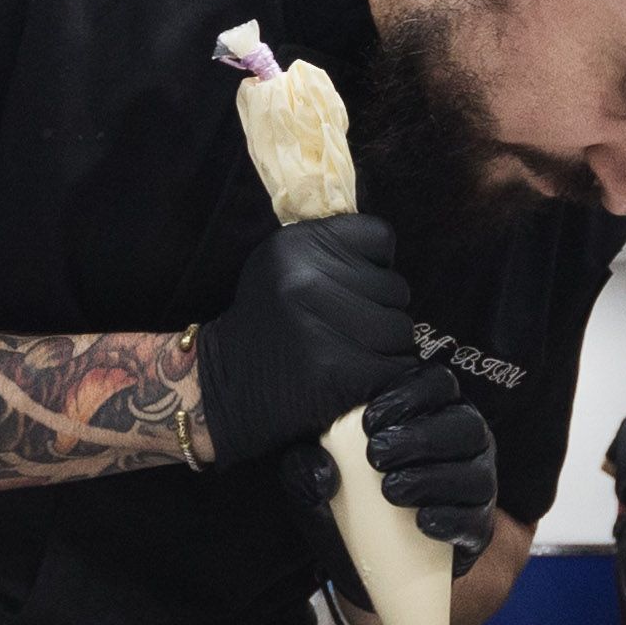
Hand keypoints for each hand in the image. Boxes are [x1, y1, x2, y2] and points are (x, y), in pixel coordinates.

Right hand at [195, 216, 416, 465]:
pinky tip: (353, 377)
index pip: (380, 237)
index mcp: (296, 243)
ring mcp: (324, 327)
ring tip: (348, 352)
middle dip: (380, 309)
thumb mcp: (283, 264)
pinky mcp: (340, 373)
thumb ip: (333, 249)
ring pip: (401, 329)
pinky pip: (396, 367)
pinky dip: (384, 376)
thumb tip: (393, 260)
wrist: (224, 387)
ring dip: (385, 345)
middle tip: (344, 327)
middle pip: (396, 287)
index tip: (348, 285)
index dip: (372, 265)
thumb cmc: (267, 323)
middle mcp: (308, 279)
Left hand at [276, 365, 499, 581]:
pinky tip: (422, 522)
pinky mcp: (479, 529)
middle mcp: (464, 442)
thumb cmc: (345, 507)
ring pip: (477, 471)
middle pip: (465, 424)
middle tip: (377, 456)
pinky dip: (452, 519)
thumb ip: (305, 470)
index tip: (370, 421)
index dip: (410, 395)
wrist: (370, 569)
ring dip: (435, 478)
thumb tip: (319, 469)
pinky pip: (478, 520)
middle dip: (422, 437)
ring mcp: (478, 485)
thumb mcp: (315, 486)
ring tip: (392, 491)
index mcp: (430, 412)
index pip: (437, 384)